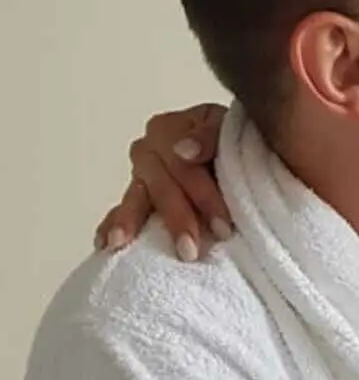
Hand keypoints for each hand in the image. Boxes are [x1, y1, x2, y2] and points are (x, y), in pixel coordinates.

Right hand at [94, 104, 229, 260]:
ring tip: (120, 242)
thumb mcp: (228, 130)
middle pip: (161, 186)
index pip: (182, 164)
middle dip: (178, 218)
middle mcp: (149, 150)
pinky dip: (113, 224)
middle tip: (190, 250)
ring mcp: (141, 174)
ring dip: (132, 221)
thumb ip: (209, 136)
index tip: (222, 226)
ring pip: (136, 198)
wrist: (233, 149)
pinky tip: (104, 243)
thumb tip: (184, 151)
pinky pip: (122, 208)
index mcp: (169, 129)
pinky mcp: (138, 195)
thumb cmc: (231, 141)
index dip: (203, 196)